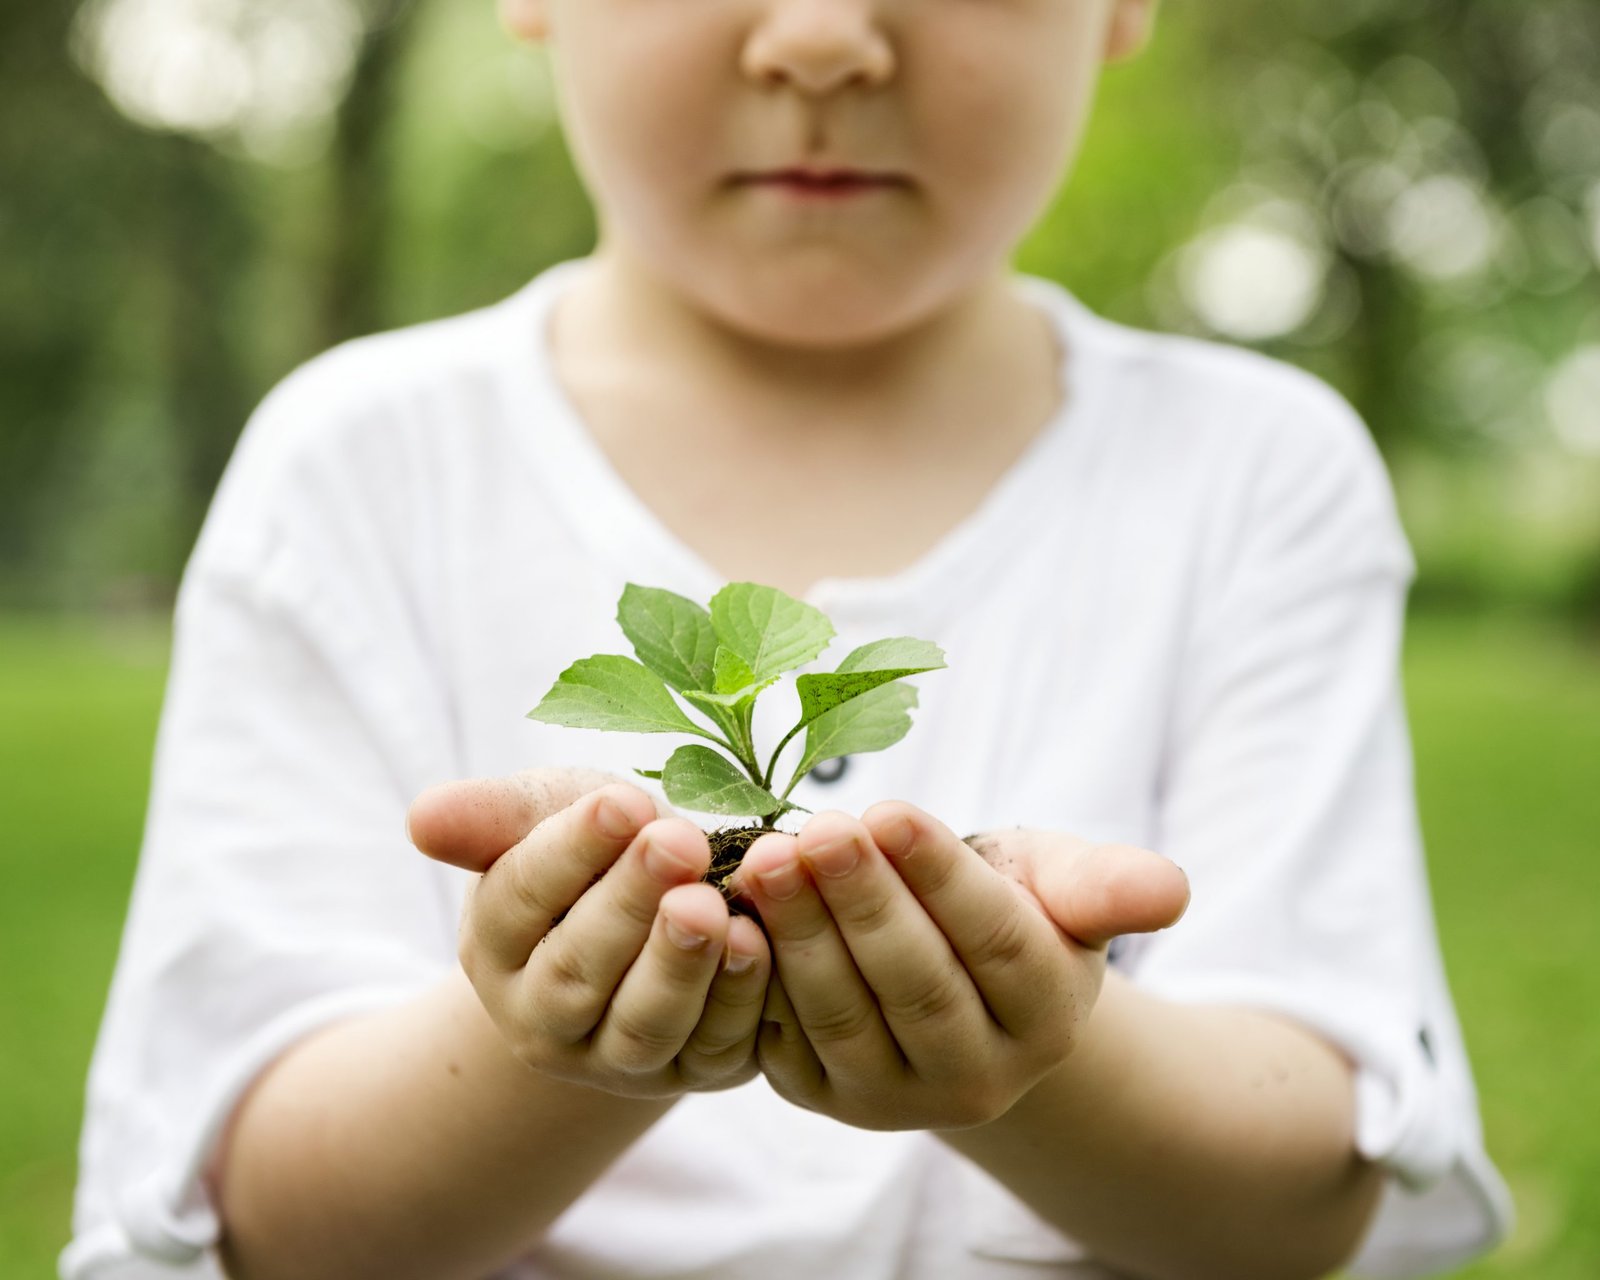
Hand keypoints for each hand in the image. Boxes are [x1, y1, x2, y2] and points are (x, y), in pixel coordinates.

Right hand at [406, 769, 772, 1097]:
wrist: (663, 912)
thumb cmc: (601, 851)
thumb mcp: (549, 816)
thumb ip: (495, 816)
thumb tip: (422, 819)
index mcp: (496, 946)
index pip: (520, 898)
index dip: (571, 850)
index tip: (622, 801)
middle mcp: (545, 1018)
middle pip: (578, 971)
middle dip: (630, 904)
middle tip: (678, 841)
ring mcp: (619, 1058)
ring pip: (644, 1025)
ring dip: (680, 965)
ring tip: (711, 905)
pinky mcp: (695, 1070)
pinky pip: (716, 1046)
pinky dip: (739, 998)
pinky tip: (758, 941)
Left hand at [732, 804, 1188, 1130]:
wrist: (953, 979)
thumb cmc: (1011, 907)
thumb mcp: (1062, 884)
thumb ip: (1107, 885)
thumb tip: (1169, 891)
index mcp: (1049, 1016)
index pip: (997, 943)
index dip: (941, 879)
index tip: (889, 812)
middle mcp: (980, 1076)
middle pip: (917, 984)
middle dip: (862, 902)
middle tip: (815, 830)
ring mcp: (897, 1097)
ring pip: (845, 1016)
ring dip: (801, 935)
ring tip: (768, 859)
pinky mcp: (824, 1096)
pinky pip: (785, 1040)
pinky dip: (758, 977)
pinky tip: (733, 913)